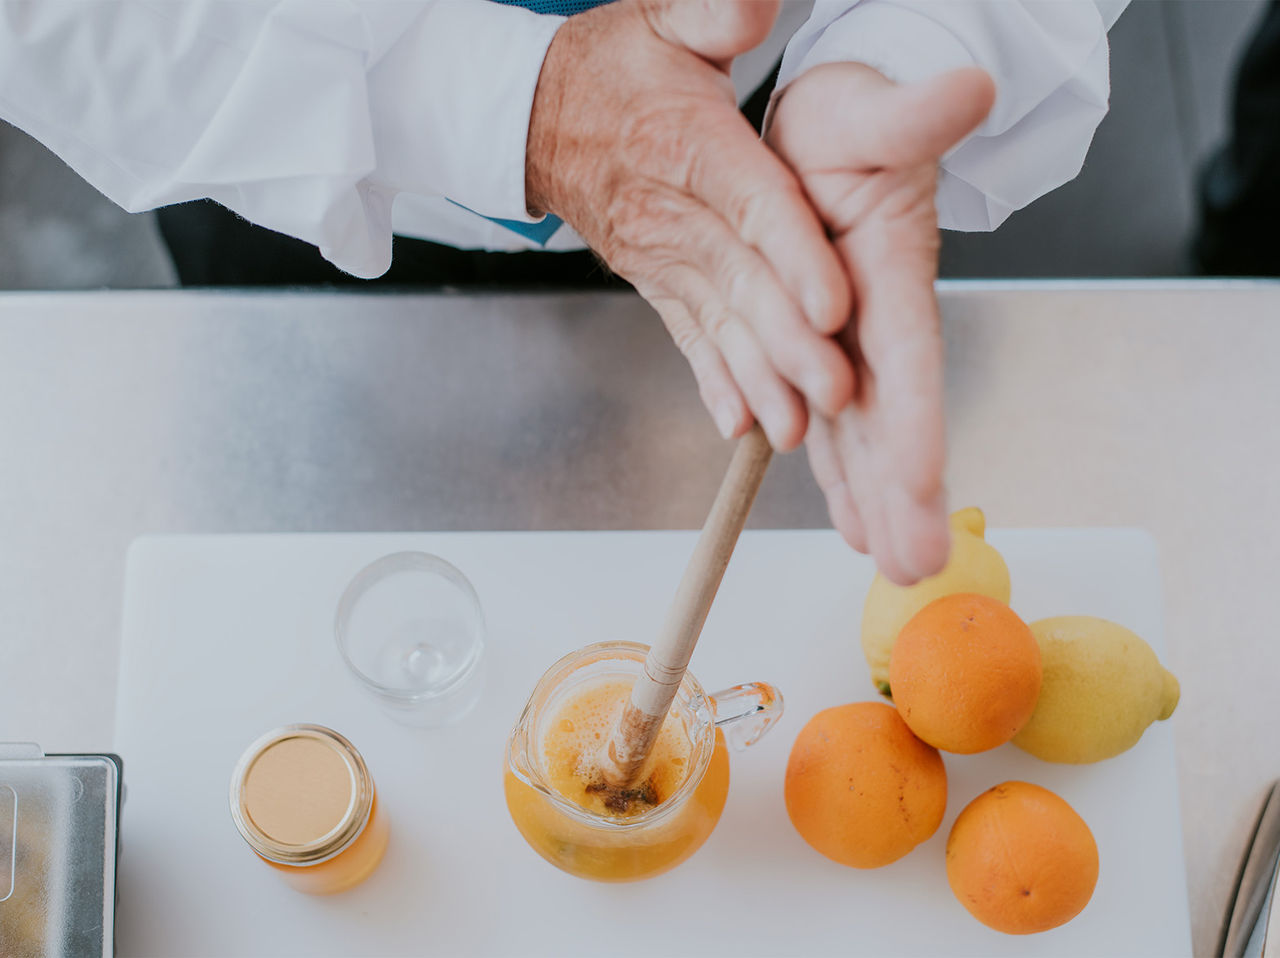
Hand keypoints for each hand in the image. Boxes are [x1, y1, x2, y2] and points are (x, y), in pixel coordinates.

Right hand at [526, 0, 852, 449]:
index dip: (792, 256)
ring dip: (758, 378)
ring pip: (717, 322)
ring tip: (795, 428)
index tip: (833, 305)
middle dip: (789, 340)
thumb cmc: (610, 68)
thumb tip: (761, 4)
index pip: (750, 204)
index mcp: (688, 144)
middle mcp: (672, 211)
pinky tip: (741, 424)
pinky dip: (714, 382)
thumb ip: (716, 13)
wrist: (534, 118)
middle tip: (835, 388)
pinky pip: (687, 337)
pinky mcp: (654, 283)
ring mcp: (660, 256)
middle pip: (740, 281)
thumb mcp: (661, 18)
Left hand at [765, 63, 994, 583]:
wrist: (825, 137)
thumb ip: (915, 116)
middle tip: (917, 565)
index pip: (911, 357)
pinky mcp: (822, 352)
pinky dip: (837, 472)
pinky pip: (828, 422)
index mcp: (890, 273)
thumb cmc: (850, 121)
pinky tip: (852, 520)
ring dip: (874, 499)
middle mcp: (874, 322)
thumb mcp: (872, 113)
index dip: (918, 423)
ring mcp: (850, 344)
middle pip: (894, 417)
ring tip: (891, 563)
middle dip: (904, 493)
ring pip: (862, 435)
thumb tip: (970, 86)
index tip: (924, 485)